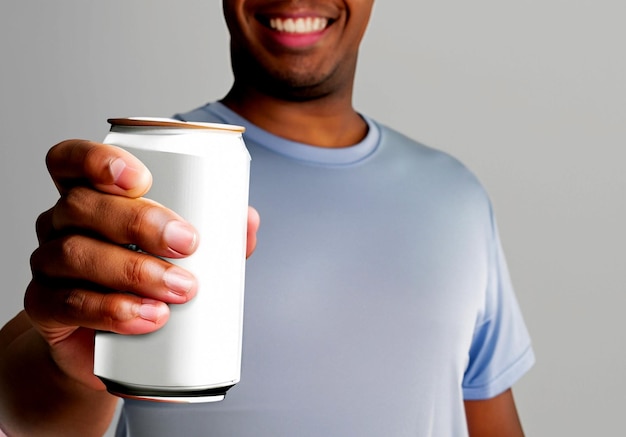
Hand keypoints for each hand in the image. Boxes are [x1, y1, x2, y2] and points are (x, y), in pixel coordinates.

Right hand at [23, 139, 259, 389]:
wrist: (117, 347)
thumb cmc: (151, 285)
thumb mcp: (187, 257)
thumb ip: (219, 236)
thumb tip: (248, 218)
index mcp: (91, 197)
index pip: (71, 160)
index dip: (97, 159)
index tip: (143, 179)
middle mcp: (61, 224)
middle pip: (81, 205)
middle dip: (139, 221)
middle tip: (188, 243)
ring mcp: (47, 265)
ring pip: (75, 253)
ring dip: (133, 270)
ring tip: (182, 290)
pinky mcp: (45, 309)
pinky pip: (67, 303)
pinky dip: (112, 310)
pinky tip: (149, 316)